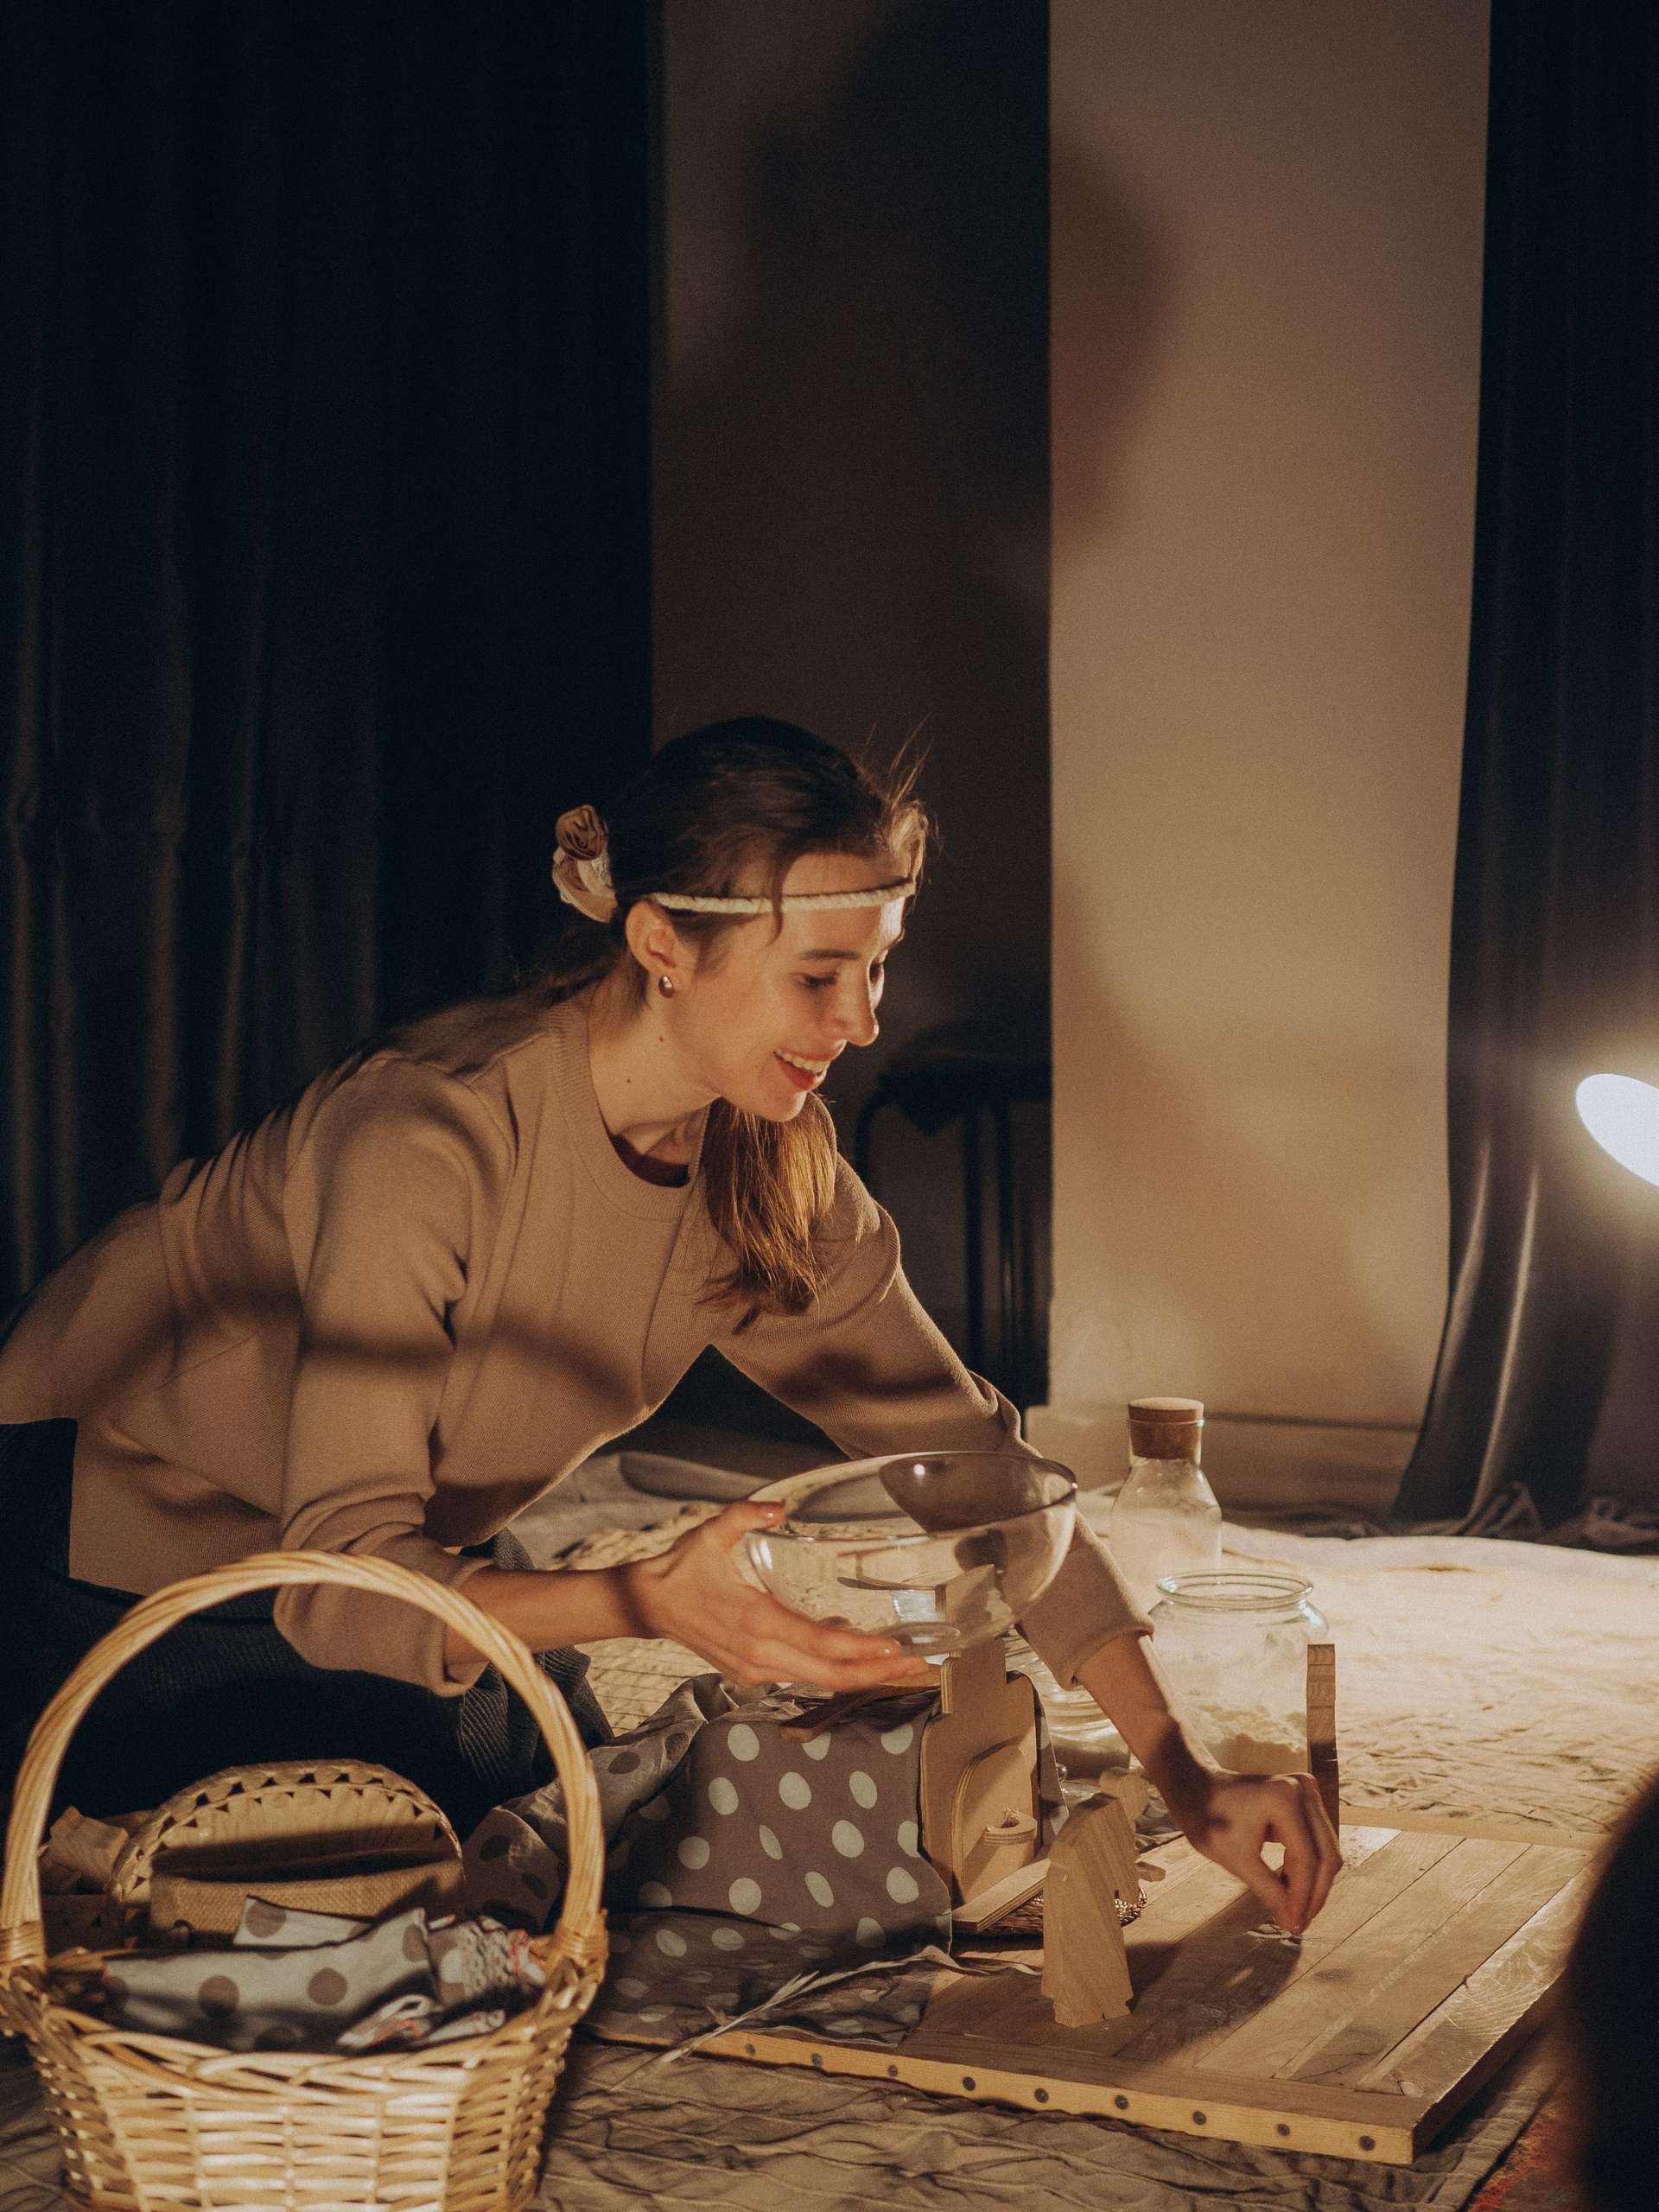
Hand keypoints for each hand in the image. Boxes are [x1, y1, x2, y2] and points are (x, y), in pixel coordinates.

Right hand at [618, 1501, 934, 1690]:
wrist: (648, 1604)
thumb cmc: (682, 1569)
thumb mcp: (712, 1533)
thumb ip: (748, 1515)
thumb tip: (780, 1506)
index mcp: (755, 1622)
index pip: (820, 1644)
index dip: (861, 1650)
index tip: (895, 1647)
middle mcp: (759, 1654)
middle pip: (829, 1674)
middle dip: (876, 1673)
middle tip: (917, 1664)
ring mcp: (754, 1670)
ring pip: (817, 1681)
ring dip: (859, 1676)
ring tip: (898, 1665)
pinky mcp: (749, 1674)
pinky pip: (800, 1676)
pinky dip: (831, 1670)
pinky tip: (857, 1658)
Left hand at [1074, 1632, 1342, 1932]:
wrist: (1186, 1778)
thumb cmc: (1201, 1815)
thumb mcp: (1233, 1857)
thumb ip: (1268, 1889)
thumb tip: (1292, 1921)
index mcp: (1286, 1799)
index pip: (1310, 1862)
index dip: (1304, 1900)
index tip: (1293, 1928)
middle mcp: (1301, 1787)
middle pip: (1327, 1855)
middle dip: (1314, 1893)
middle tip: (1297, 1925)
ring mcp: (1303, 1788)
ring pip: (1326, 1848)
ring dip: (1313, 1882)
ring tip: (1294, 1912)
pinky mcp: (1300, 1793)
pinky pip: (1316, 1838)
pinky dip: (1309, 1865)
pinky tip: (1295, 1889)